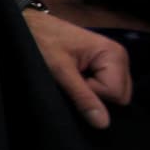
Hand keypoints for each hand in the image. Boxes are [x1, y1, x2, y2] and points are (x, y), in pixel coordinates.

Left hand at [24, 11, 131, 128]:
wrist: (30, 25)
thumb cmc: (42, 41)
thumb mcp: (60, 70)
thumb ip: (82, 97)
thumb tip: (103, 124)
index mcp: (114, 55)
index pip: (116, 95)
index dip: (93, 94)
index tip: (72, 79)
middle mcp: (119, 58)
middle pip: (119, 97)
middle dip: (95, 95)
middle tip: (73, 78)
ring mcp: (112, 62)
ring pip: (112, 95)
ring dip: (92, 91)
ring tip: (73, 76)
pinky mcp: (103, 65)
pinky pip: (105, 88)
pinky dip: (90, 87)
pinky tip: (76, 76)